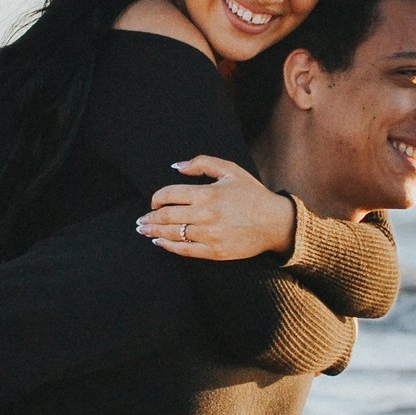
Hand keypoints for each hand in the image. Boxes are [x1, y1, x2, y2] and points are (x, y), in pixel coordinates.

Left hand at [140, 157, 297, 260]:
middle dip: (149, 217)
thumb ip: (202, 163)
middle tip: (139, 220)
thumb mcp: (230, 171)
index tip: (153, 201)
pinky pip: (185, 250)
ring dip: (154, 232)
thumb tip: (177, 167)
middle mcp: (206, 214)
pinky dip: (169, 246)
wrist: (275, 222)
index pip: (170, 194)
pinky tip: (160, 242)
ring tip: (144, 230)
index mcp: (208, 193)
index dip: (156, 198)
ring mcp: (209, 235)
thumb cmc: (252, 194)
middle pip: (166, 216)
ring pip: (172, 234)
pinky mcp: (214, 251)